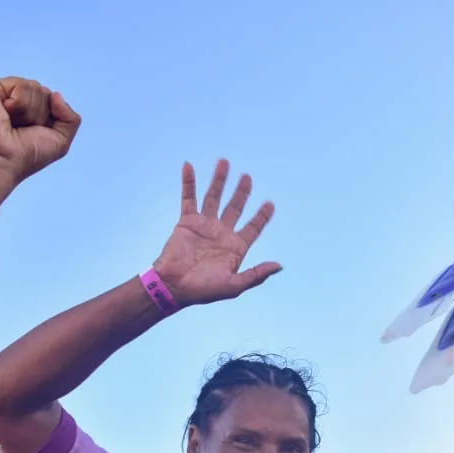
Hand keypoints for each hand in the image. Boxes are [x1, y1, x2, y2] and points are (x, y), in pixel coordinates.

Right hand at [0, 77, 79, 185]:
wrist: (3, 159)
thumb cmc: (27, 156)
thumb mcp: (61, 141)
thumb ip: (71, 118)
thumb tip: (56, 94)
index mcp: (33, 113)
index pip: (53, 99)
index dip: (51, 117)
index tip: (36, 133)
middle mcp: (19, 102)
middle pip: (45, 92)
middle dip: (40, 114)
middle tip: (23, 130)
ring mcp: (6, 94)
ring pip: (34, 87)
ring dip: (29, 111)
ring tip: (13, 124)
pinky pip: (20, 85)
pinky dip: (19, 102)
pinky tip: (6, 113)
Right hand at [151, 160, 279, 306]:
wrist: (174, 287)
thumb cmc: (204, 290)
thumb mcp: (234, 285)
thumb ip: (257, 274)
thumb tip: (279, 266)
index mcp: (235, 247)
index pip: (253, 228)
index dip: (262, 216)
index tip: (270, 204)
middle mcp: (221, 233)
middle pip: (235, 207)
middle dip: (242, 192)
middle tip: (247, 176)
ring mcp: (204, 225)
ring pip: (214, 197)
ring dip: (219, 180)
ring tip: (224, 162)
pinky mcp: (186, 221)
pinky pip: (188, 198)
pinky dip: (188, 182)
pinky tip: (188, 166)